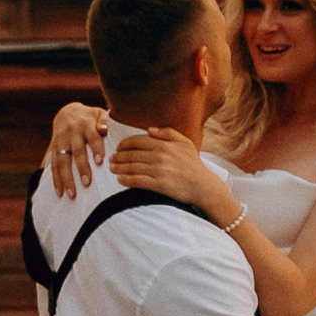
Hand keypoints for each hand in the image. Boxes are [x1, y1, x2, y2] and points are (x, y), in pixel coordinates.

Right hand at [48, 102, 108, 195]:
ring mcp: (61, 141)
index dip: (96, 148)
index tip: (100, 162)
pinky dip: (55, 179)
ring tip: (71, 194)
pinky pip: (53, 165)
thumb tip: (104, 129)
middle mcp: (72, 133)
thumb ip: (104, 120)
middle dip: (81, 167)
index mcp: (86, 125)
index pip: (92, 137)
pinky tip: (58, 192)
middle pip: (76, 151)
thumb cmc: (89, 117)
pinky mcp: (53, 149)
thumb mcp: (98, 113)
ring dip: (66, 178)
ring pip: (62, 161)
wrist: (67, 112)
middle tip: (87, 183)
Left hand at [108, 126, 229, 219]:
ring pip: (132, 167)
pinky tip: (120, 180)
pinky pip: (138, 181)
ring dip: (119, 168)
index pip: (138, 141)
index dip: (124, 144)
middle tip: (111, 159)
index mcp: (164, 145)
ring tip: (112, 169)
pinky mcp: (159, 185)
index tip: (118, 148)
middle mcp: (160, 156)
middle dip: (118, 157)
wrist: (203, 186)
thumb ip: (168, 133)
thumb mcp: (185, 143)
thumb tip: (149, 129)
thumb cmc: (193, 164)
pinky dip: (126, 180)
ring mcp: (159, 171)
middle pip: (132, 154)